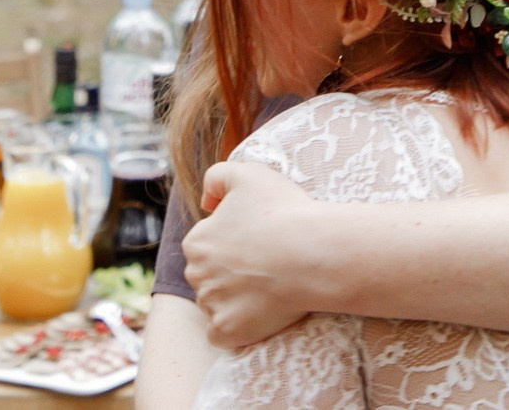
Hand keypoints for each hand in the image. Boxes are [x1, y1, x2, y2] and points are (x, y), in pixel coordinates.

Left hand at [182, 161, 326, 348]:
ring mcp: (212, 306)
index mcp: (196, 241)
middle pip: (209, 276)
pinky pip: (222, 335)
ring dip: (235, 299)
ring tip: (269, 287)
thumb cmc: (283, 210)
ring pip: (216, 304)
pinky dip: (236, 328)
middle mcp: (196, 275)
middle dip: (229, 272)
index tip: (258, 241)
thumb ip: (217, 177)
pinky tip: (258, 313)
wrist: (313, 252)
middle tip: (266, 264)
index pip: (206, 245)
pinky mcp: (228, 331)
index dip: (233, 242)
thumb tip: (206, 201)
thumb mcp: (247, 173)